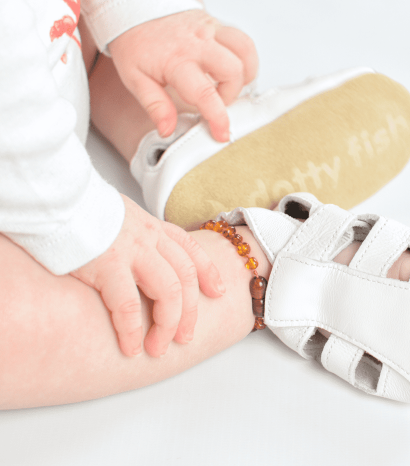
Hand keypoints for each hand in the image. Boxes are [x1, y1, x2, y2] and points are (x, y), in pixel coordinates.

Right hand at [70, 195, 224, 356]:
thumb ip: (136, 236)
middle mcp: (150, 238)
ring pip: (168, 292)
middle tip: (186, 337)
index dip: (209, 273)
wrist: (56, 196)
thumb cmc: (82, 211)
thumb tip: (140, 256)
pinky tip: (130, 347)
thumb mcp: (121, 217)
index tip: (219, 293)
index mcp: (153, 227)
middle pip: (185, 277)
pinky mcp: (108, 263)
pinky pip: (129, 305)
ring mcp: (132, 250)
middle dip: (190, 311)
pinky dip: (132, 330)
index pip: (191, 251)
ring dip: (167, 325)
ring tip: (158, 349)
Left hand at [108, 10, 258, 141]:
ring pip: (245, 52)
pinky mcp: (218, 24)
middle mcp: (199, 43)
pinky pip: (243, 42)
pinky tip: (232, 71)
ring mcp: (211, 30)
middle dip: (231, 95)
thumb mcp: (135, 78)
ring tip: (227, 86)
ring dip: (244, 76)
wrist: (135, 4)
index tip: (222, 134)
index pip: (204, 93)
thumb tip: (167, 129)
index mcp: (177, 60)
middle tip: (214, 101)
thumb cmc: (136, 43)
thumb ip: (154, 105)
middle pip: (234, 71)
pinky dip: (245, 60)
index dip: (217, 117)